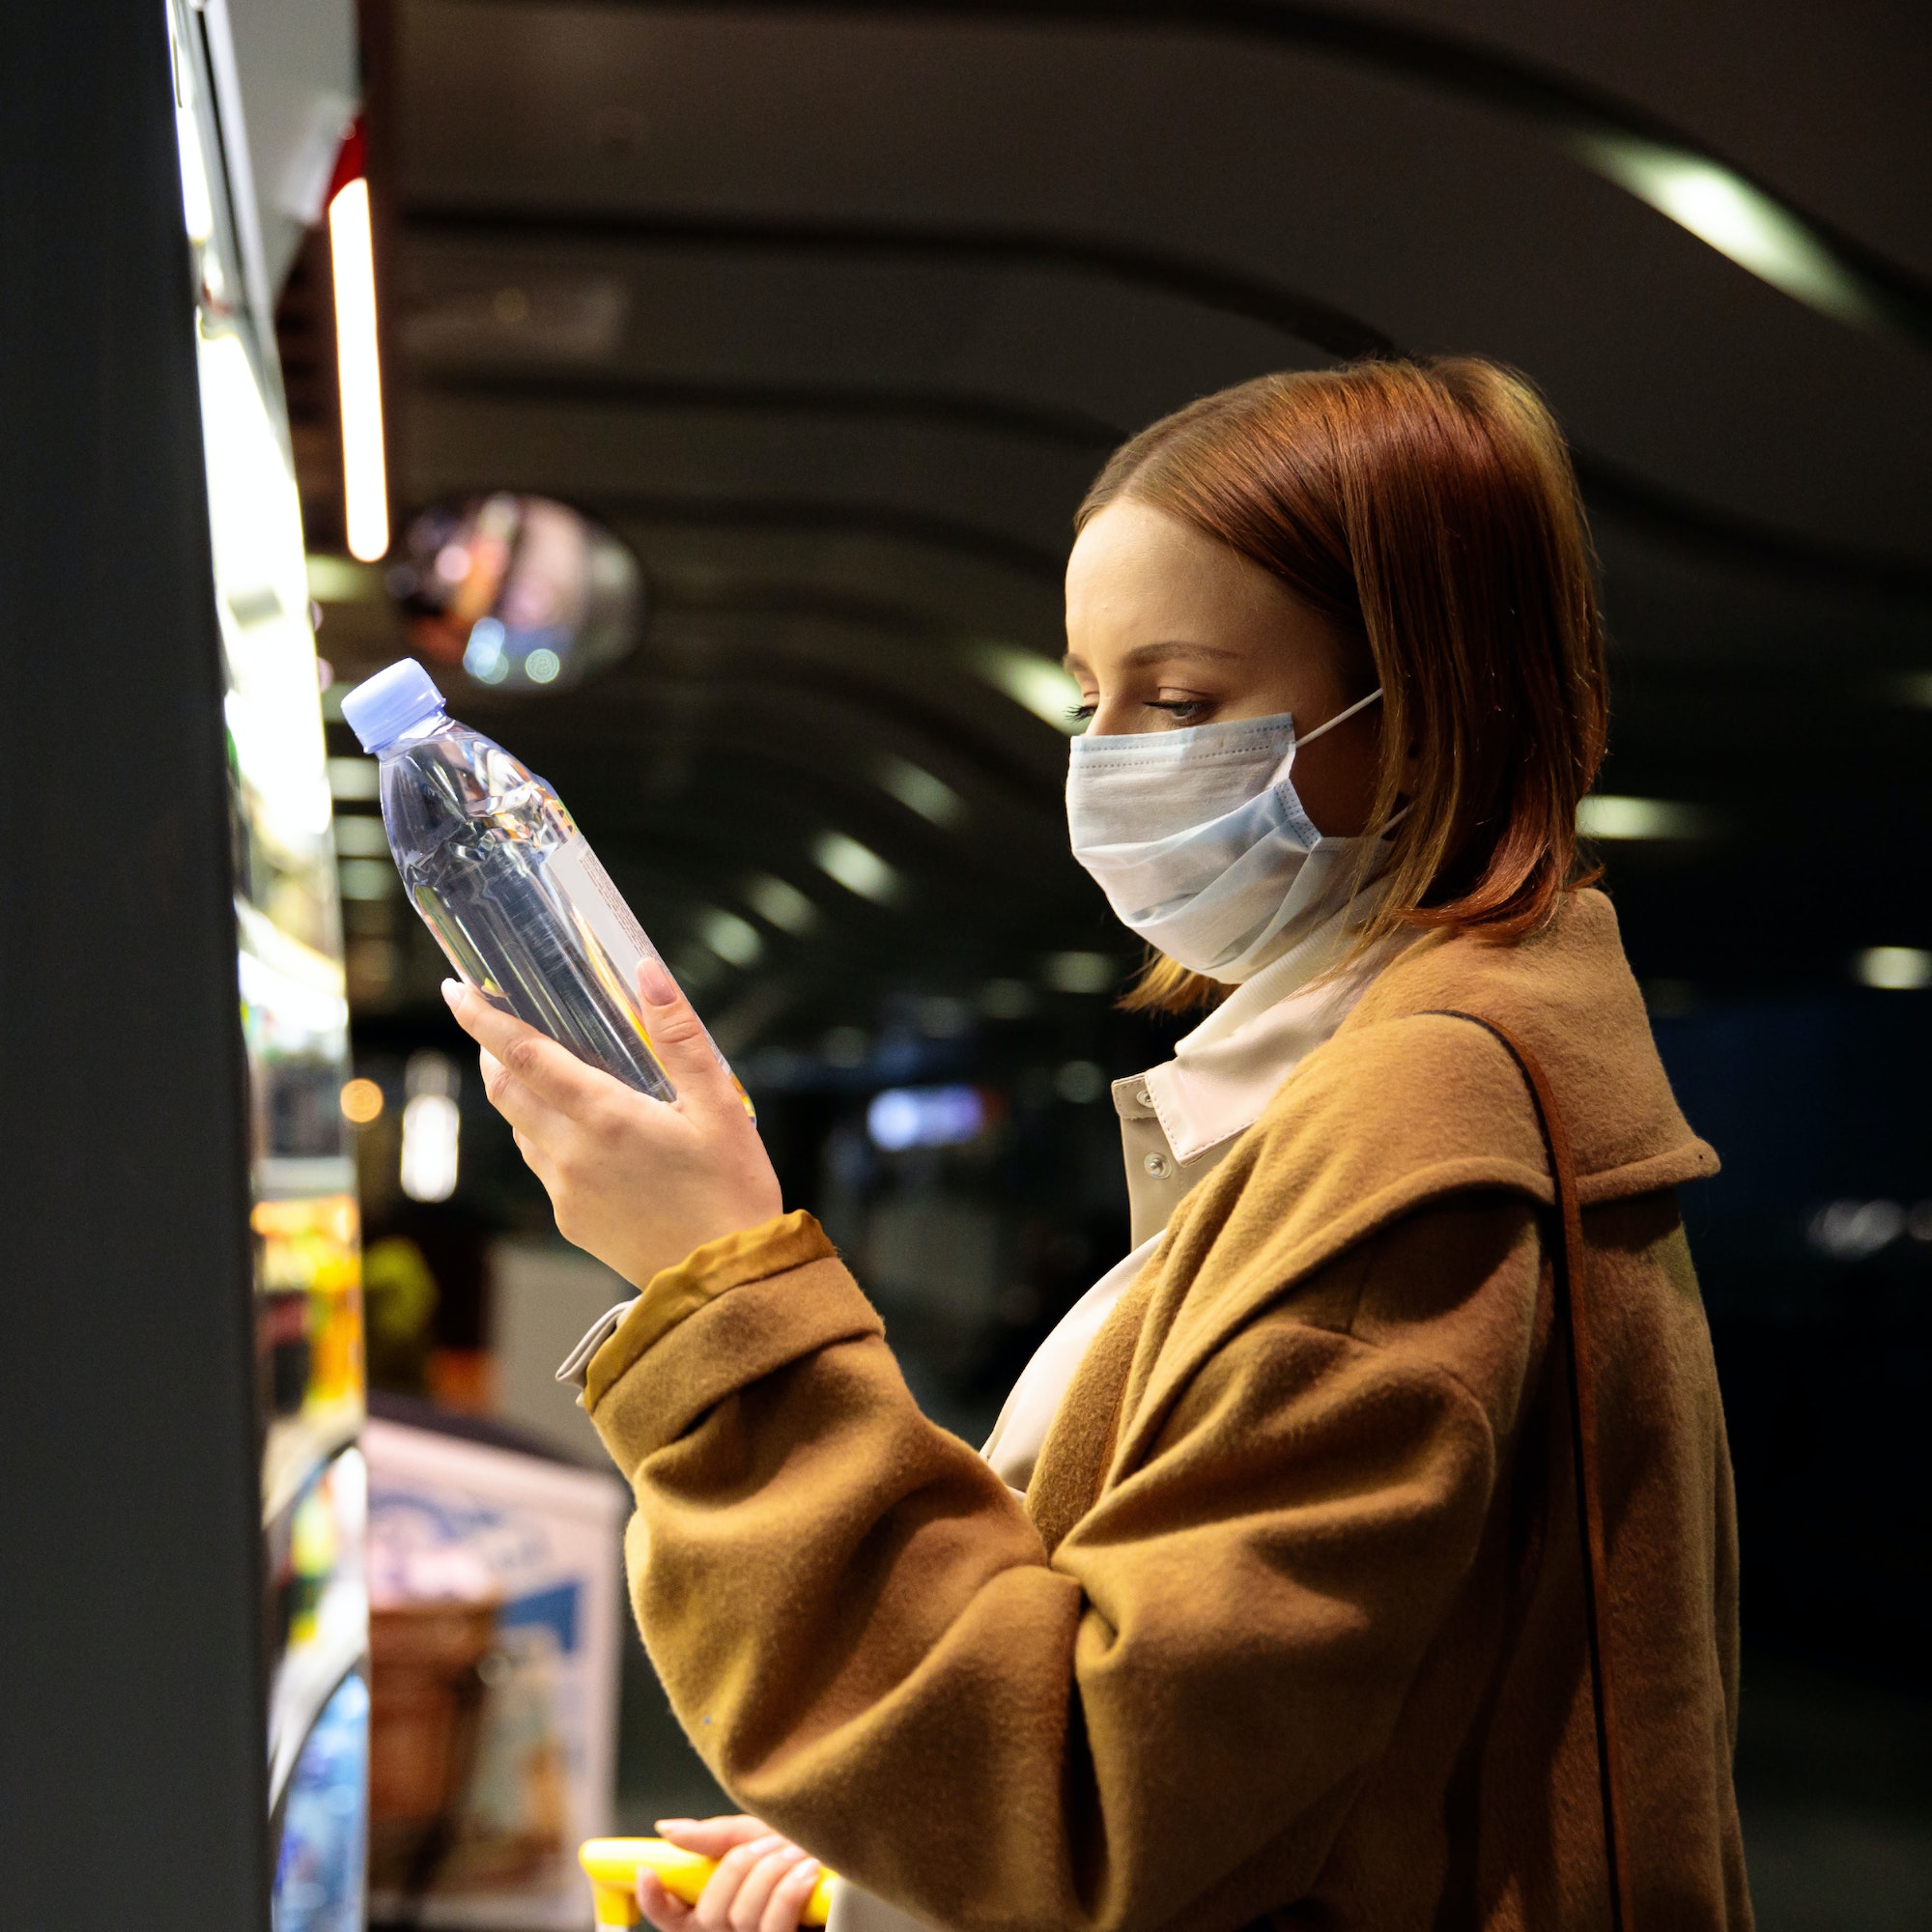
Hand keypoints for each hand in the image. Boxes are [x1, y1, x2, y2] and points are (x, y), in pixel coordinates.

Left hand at [443, 959, 782, 1288]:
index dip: (481, 1020)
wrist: (726, 1281)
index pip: (523, 1055)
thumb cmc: (732, 1189)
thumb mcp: (720, 1106)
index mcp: (605, 1117)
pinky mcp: (570, 1221)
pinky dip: (546, 1135)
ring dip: (518, 1093)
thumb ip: (680, 1036)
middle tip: (491, 1019)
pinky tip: (582, 1132)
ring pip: (520, 1129)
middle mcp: (572, 1154)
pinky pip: (543, 1166)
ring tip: (545, 1071)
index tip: (454, 990)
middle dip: (489, 1050)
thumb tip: (647, 972)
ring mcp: (565, 1191)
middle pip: (505, 1090)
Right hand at [637, 1816, 822, 1931]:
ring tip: (796, 1854)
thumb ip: (717, 1836)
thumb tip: (667, 1829)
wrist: (857, 1862)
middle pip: (709, 1912)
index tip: (647, 1868)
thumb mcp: (761, 1834)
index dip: (652, 1898)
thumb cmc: (807, 1848)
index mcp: (722, 1908)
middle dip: (736, 1868)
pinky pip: (774, 1926)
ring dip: (769, 1873)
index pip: (670, 1918)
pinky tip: (808, 1872)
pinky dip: (790, 1890)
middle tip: (765, 1845)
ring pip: (741, 1917)